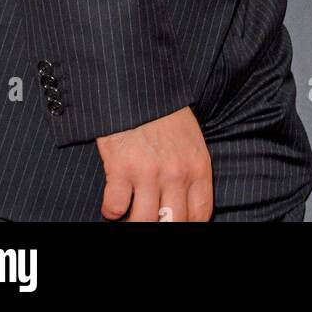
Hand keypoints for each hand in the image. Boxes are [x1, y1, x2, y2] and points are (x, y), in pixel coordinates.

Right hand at [96, 106, 212, 221]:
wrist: (138, 86)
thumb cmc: (165, 114)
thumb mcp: (190, 140)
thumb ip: (190, 173)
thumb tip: (183, 206)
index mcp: (197, 166)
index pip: (200, 215)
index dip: (187, 225)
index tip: (175, 223)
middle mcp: (176, 173)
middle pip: (172, 224)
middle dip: (160, 226)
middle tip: (150, 217)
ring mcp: (149, 172)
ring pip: (143, 222)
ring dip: (134, 221)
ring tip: (130, 213)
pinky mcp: (121, 168)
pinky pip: (115, 208)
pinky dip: (111, 210)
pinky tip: (114, 199)